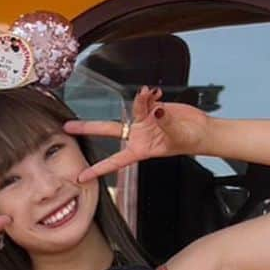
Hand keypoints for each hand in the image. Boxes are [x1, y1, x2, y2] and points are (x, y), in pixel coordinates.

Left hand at [64, 86, 212, 181]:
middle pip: (108, 131)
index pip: (115, 161)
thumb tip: (154, 110)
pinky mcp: (151, 109)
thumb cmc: (190, 140)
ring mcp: (143, 122)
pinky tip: (157, 93)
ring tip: (149, 94)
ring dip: (138, 101)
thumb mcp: (176, 135)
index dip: (98, 169)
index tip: (81, 177)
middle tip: (68, 127)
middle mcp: (137, 136)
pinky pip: (145, 99)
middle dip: (88, 128)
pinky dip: (149, 94)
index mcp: (140, 149)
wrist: (201, 131)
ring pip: (131, 109)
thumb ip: (163, 122)